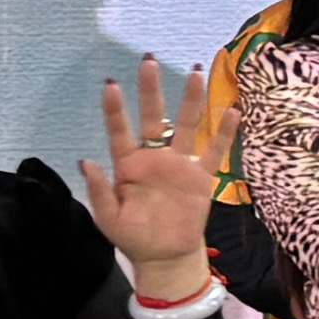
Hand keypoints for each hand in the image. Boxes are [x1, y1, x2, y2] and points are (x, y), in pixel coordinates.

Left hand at [81, 57, 211, 281]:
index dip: (116, 110)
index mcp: (128, 165)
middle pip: (154, 117)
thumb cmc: (133, 237)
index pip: (120, 131)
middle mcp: (154, 157)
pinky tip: (232, 111)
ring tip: (196, 72)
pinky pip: (214, 151)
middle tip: (148, 61)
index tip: (111, 85)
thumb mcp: (109, 219)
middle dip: (151, 90)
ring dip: (191, 100)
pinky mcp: (201, 178)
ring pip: (186, 125)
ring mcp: (179, 165)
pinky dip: (224, 133)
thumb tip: (86, 161)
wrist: (164, 257)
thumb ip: (99, 190)